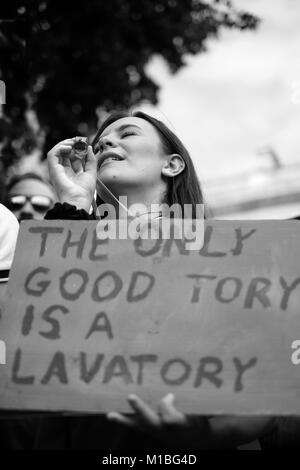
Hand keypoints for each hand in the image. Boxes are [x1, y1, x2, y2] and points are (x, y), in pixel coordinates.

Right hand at [47, 138, 96, 211]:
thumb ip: (91, 160)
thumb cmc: (84, 192)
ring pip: (57, 152)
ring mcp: (58, 170)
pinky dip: (59, 148)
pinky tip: (68, 147)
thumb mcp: (91, 172)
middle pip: (65, 153)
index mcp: (73, 173)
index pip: (74, 157)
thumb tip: (89, 147)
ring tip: (73, 142)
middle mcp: (64, 171)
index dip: (79, 149)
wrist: (78, 200)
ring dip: (65, 144)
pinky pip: (52, 154)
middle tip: (79, 140)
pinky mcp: (53, 169)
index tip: (84, 143)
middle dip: (72, 144)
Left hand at [107, 393, 274, 448]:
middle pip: (152, 422)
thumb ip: (192, 401)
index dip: (166, 406)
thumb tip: (168, 396)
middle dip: (140, 410)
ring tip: (110, 415)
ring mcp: (158, 434)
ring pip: (140, 427)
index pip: (170, 420)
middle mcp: (168, 433)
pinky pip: (137, 427)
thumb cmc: (203, 418)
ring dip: (124, 420)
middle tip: (130, 396)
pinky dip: (125, 421)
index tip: (169, 395)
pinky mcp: (152, 431)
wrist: (202, 438)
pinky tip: (110, 414)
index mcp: (183, 427)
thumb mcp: (202, 409)